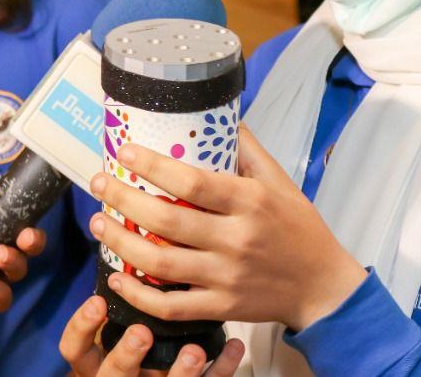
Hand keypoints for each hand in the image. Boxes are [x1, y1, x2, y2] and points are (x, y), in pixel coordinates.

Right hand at [59, 295, 243, 375]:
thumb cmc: (139, 345)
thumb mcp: (121, 325)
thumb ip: (122, 300)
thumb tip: (129, 236)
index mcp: (102, 358)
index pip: (76, 350)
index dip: (82, 329)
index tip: (97, 302)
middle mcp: (124, 376)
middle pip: (114, 376)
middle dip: (126, 355)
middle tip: (141, 332)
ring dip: (179, 371)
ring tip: (194, 350)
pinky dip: (221, 368)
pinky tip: (233, 345)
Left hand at [88, 127, 366, 331]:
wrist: (322, 285)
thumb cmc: (299, 227)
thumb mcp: (280, 181)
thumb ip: (248, 149)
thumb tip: (219, 112)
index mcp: (251, 201)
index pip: (194, 181)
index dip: (153, 166)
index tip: (125, 151)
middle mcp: (237, 239)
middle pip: (168, 221)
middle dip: (125, 200)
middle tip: (99, 184)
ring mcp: (227, 277)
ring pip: (161, 263)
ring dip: (122, 243)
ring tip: (98, 224)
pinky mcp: (222, 307)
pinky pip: (172, 306)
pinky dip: (139, 296)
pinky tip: (117, 279)